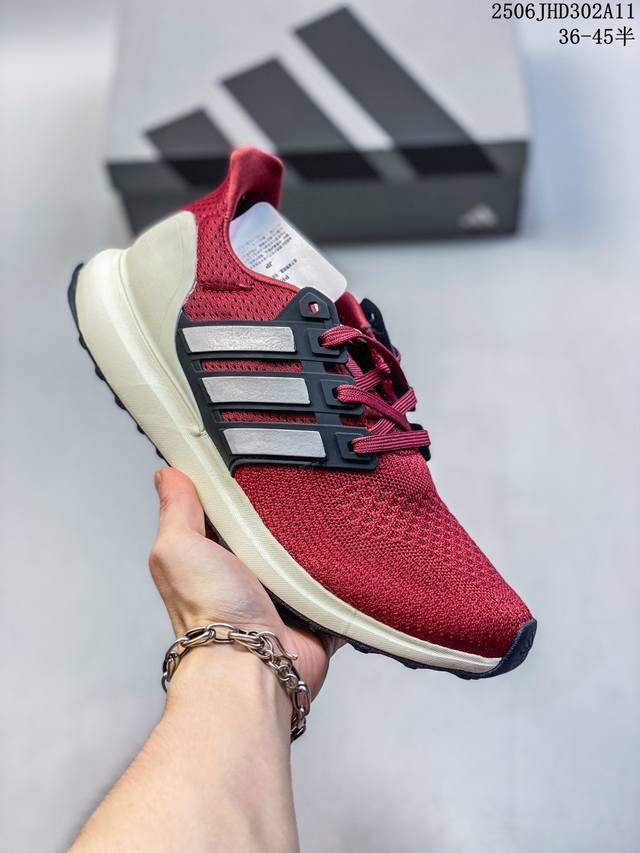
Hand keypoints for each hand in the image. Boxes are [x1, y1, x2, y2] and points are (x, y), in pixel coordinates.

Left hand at [149, 468, 341, 698]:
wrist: (253, 665)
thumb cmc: (212, 614)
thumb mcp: (179, 548)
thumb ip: (176, 510)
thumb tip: (167, 474)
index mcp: (212, 557)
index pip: (227, 511)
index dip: (240, 487)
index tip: (257, 459)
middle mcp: (246, 576)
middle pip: (272, 530)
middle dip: (287, 512)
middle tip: (301, 487)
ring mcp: (282, 596)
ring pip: (307, 556)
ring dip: (318, 543)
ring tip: (329, 515)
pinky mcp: (314, 613)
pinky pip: (336, 587)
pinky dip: (344, 576)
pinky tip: (350, 555)